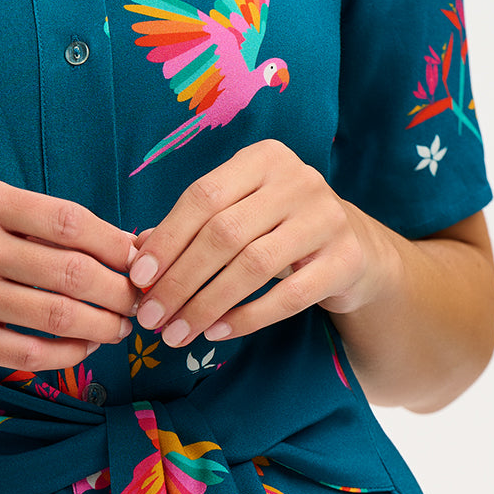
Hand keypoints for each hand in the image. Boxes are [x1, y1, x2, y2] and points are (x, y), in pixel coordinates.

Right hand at [0, 175, 140, 371]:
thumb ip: (29, 216)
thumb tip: (111, 238)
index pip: (70, 221)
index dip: (117, 244)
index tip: (141, 258)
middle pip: (73, 271)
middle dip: (120, 291)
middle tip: (140, 300)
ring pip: (56, 315)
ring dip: (102, 325)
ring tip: (121, 326)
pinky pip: (27, 352)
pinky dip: (67, 354)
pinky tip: (85, 348)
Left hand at [128, 140, 384, 347]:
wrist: (356, 250)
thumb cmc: (281, 231)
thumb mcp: (241, 215)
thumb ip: (194, 228)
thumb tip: (137, 255)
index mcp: (263, 159)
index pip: (203, 197)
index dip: (167, 240)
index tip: (139, 279)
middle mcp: (297, 180)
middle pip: (224, 233)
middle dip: (180, 281)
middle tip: (151, 318)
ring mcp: (326, 218)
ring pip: (253, 266)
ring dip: (207, 305)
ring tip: (177, 334)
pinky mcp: (345, 260)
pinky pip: (288, 296)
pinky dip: (247, 318)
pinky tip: (217, 333)